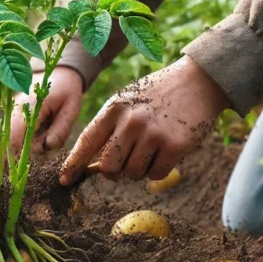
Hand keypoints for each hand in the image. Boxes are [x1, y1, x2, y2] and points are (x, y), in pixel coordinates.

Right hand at [10, 67, 83, 154]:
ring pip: (18, 140)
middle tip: (51, 140)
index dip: (21, 154)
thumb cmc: (67, 90)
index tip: (36, 158)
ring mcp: (15, 112)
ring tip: (49, 130)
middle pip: (15, 142)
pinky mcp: (16, 116)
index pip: (15, 137)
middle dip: (34, 149)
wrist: (60, 74)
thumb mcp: (71, 109)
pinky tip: (43, 128)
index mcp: (29, 107)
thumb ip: (61, 130)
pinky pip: (21, 134)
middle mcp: (17, 110)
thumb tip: (47, 147)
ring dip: (34, 143)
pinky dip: (32, 138)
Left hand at [59, 56, 230, 185]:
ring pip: (132, 174)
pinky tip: (165, 151)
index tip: (64, 179)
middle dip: (115, 170)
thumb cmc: (157, 95)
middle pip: (109, 167)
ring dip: (139, 169)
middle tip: (127, 160)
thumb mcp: (127, 101)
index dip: (73, 164)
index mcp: (114, 108)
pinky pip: (156, 174)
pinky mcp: (174, 145)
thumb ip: (109, 128)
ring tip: (150, 149)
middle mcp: (130, 121)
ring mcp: (152, 133)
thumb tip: (94, 165)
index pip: (86, 142)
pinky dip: (158, 169)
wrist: (198, 81)